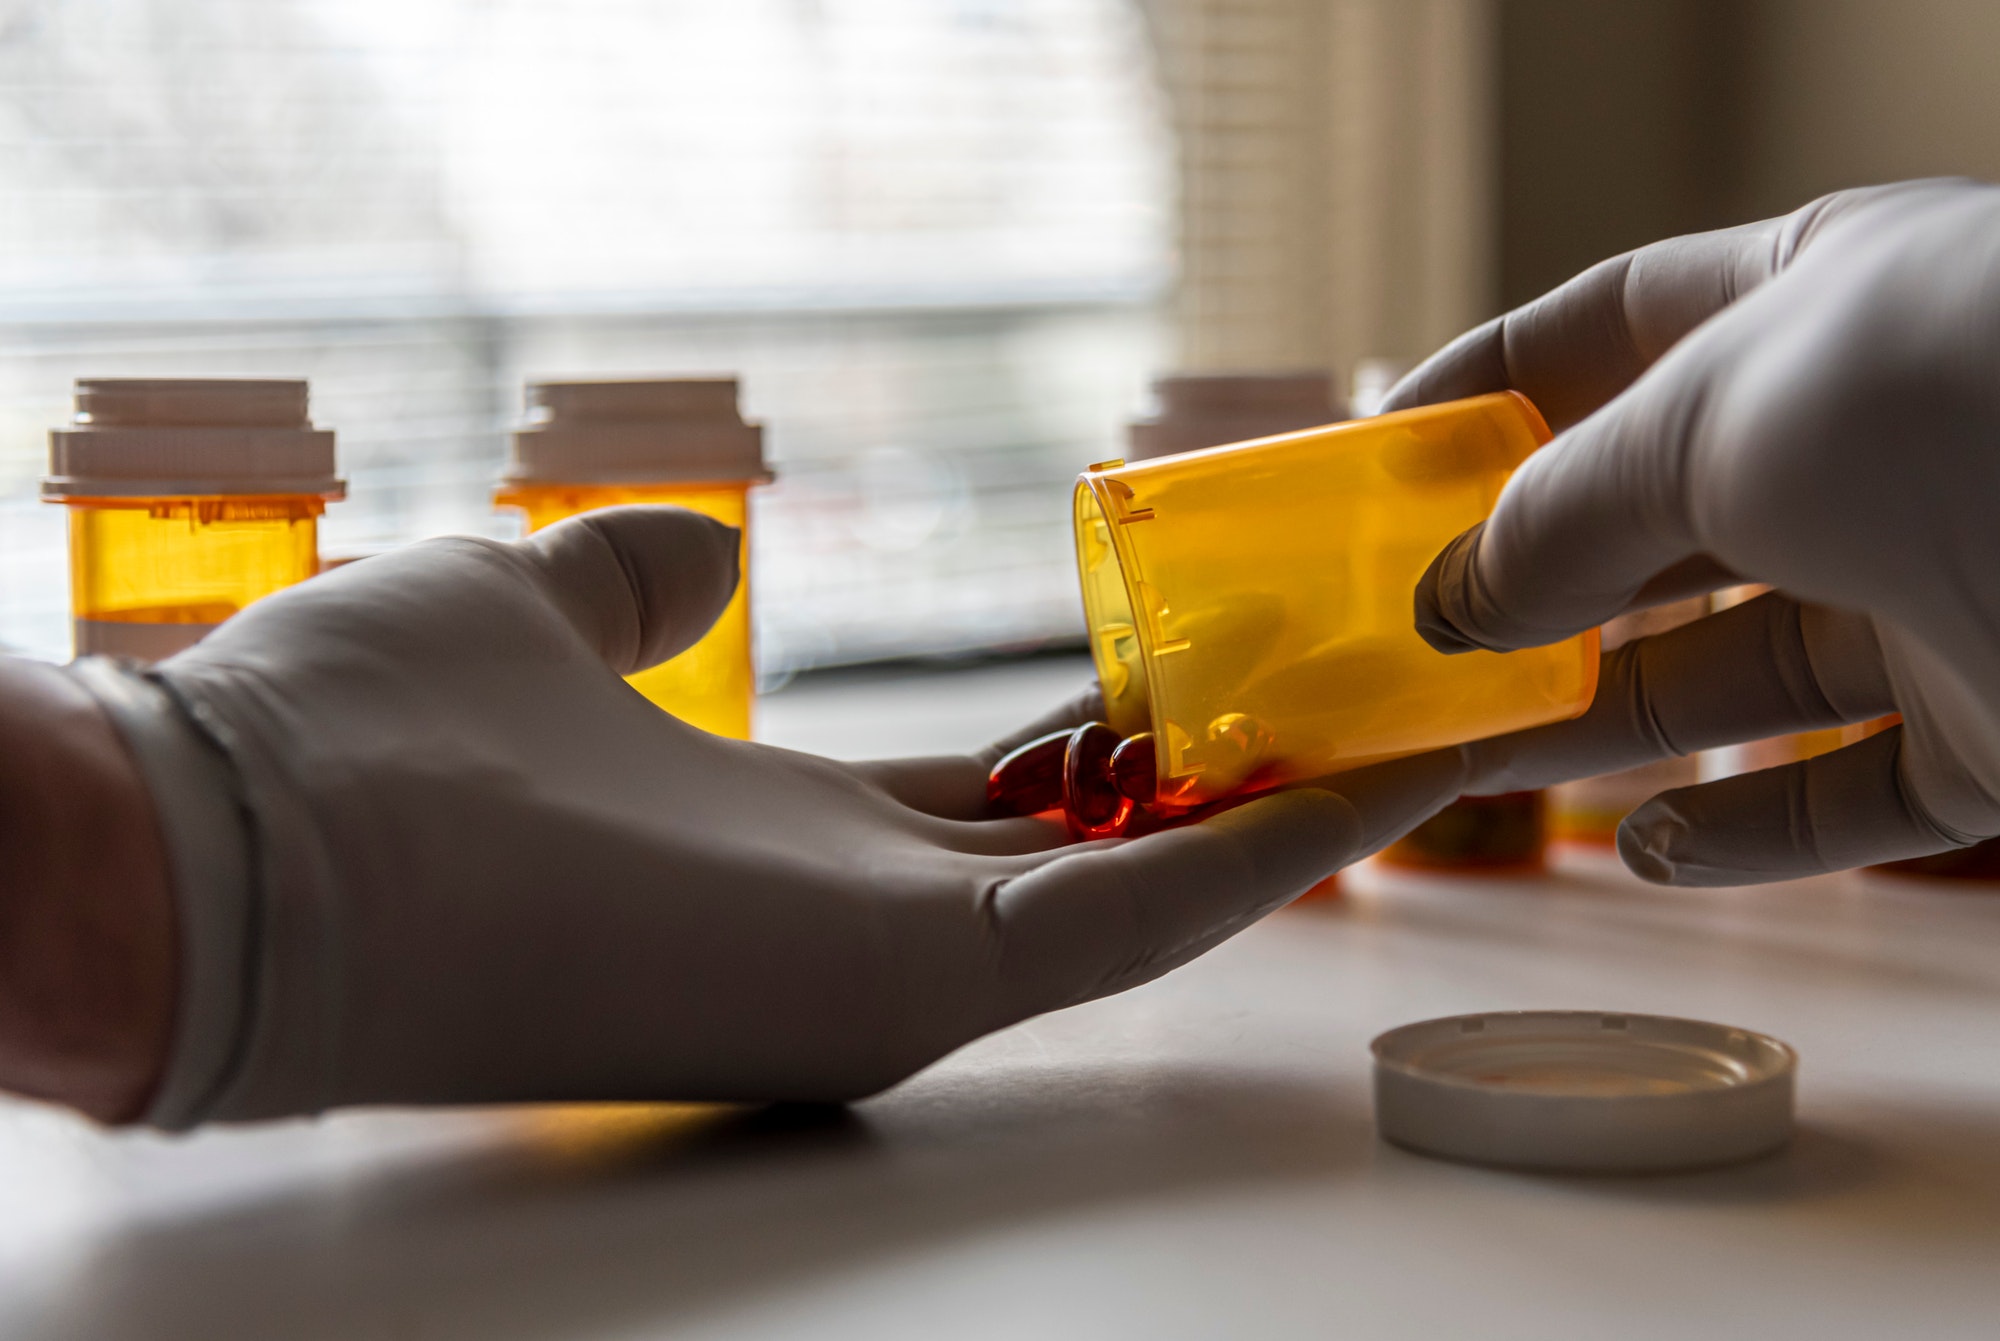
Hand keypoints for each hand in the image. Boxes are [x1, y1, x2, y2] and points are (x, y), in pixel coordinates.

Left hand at [74, 506, 1458, 1126]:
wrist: (239, 847)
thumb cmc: (356, 732)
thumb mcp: (526, 613)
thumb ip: (626, 592)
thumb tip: (681, 552)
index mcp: (786, 842)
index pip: (995, 808)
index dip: (1114, 756)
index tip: (1220, 693)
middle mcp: (860, 923)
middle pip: (1101, 862)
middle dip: (1244, 795)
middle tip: (1391, 717)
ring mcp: (892, 967)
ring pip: (1151, 901)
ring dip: (1299, 822)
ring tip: (1444, 737)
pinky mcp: (907, 983)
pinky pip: (1129, 925)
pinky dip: (1260, 857)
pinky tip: (1377, 781)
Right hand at [1384, 178, 1999, 883]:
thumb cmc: (1974, 398)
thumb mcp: (1721, 415)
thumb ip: (1561, 509)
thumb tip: (1449, 602)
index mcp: (1815, 301)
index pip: (1606, 331)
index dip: (1479, 393)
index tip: (1365, 468)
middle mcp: (1869, 440)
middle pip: (1650, 523)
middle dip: (1519, 585)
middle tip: (1399, 649)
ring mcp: (1936, 587)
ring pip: (1723, 674)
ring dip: (1590, 727)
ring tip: (1465, 766)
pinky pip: (1843, 794)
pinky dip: (1740, 831)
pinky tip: (1646, 846)